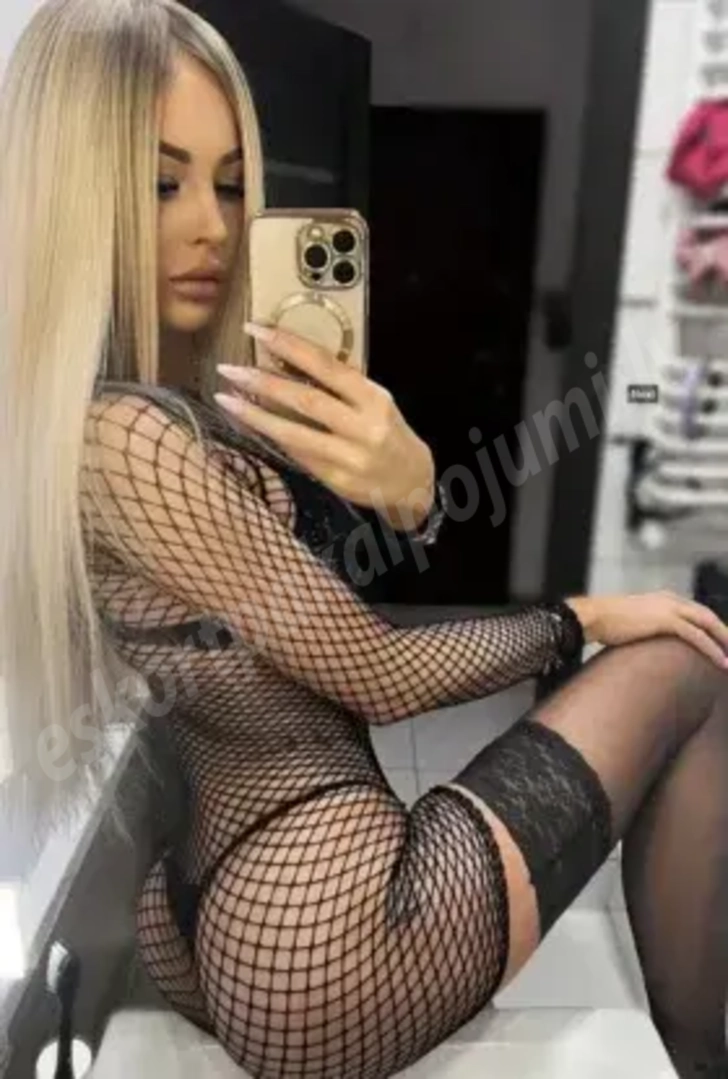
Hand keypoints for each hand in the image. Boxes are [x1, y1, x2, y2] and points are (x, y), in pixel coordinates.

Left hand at [214, 322, 435, 528]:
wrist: (413, 482)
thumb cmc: (387, 433)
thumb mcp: (374, 401)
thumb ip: (340, 385)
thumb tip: (288, 359)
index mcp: (373, 398)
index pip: (327, 365)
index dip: (290, 346)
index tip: (257, 331)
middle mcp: (363, 427)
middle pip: (306, 400)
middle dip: (264, 382)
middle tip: (230, 369)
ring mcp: (349, 457)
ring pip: (295, 433)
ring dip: (256, 416)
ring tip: (226, 399)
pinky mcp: (336, 480)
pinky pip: (297, 455)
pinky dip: (271, 438)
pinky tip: (251, 425)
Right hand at [565, 591, 727, 670]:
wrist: (593, 616)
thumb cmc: (605, 623)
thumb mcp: (632, 622)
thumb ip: (647, 628)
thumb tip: (649, 643)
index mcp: (664, 599)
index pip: (697, 613)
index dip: (712, 629)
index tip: (723, 644)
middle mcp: (671, 599)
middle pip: (708, 616)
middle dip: (725, 634)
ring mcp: (669, 608)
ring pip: (708, 624)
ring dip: (724, 642)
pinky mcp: (666, 620)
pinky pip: (697, 635)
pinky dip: (712, 649)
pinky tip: (721, 662)